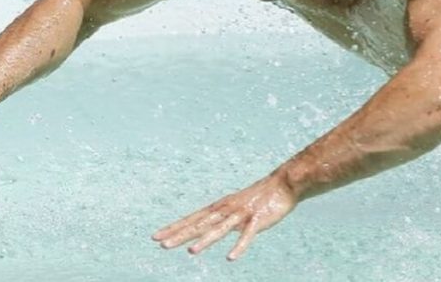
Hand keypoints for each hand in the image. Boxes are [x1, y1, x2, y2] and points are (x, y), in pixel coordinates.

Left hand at [153, 174, 296, 260]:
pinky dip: (239, 246)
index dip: (174, 228)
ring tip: (191, 252)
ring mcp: (242, 214)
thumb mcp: (235, 208)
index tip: (156, 236)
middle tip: (161, 244)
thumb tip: (205, 231)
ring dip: (206, 240)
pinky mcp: (258, 220)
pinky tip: (231, 257)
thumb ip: (221, 220)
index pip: (192, 219)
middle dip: (180, 234)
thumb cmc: (259, 198)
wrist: (284, 183)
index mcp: (220, 207)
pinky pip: (248, 235)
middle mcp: (227, 210)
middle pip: (200, 224)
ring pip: (220, 229)